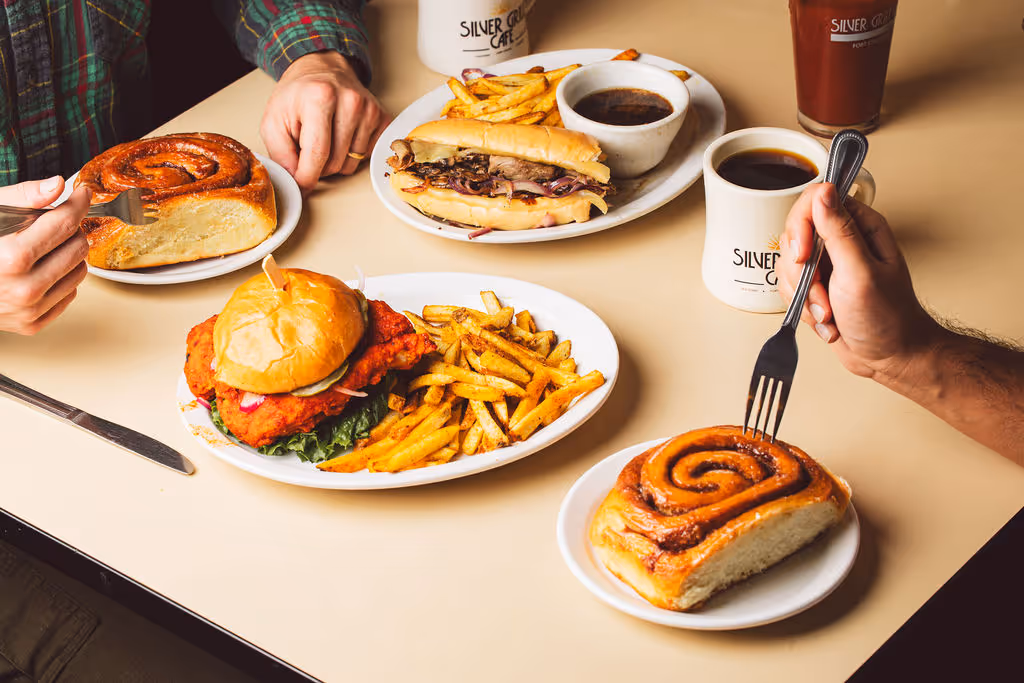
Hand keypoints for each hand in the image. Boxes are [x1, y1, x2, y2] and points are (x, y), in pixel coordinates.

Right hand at [0, 177, 90, 334]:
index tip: (81, 194)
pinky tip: (40, 269)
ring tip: (45, 246)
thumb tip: (58, 185)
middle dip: (71, 229)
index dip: (78, 203)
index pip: (65, 223)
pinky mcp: (32, 324)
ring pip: (79, 272)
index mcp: (13, 257)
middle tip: (55, 222)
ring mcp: (29, 309)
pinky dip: (61, 278)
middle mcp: (24, 288)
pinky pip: (70, 294)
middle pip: (77, 246)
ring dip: (69, 254)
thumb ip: (25, 196)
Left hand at [261, 52, 391, 193]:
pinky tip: (343, 136)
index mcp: (320, 97)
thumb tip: (297, 183)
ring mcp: (370, 110)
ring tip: (326, 139)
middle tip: (308, 147)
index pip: (317, 154)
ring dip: (335, 160)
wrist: (321, 70)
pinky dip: (352, 154)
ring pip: (351, 163)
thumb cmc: (298, 96)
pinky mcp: (382, 118)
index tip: (301, 187)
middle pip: (335, 163)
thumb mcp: (274, 121)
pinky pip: (367, 156)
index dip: (306, 178)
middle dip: (318, 166)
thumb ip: (280, 154)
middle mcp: (351, 101)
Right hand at [777, 183, 939, 381]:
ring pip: (789, 265)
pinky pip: (790, 288)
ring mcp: (828, 264)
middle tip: (821, 290)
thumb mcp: (861, 272)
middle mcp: (843, 240)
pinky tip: (826, 319)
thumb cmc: (888, 318)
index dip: (801, 226)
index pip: (815, 200)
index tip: (805, 255)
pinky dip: (803, 309)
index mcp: (861, 226)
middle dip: (802, 272)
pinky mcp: (817, 287)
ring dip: (804, 296)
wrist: (890, 358)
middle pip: (795, 235)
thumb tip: (825, 191)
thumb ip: (839, 231)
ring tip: (829, 312)